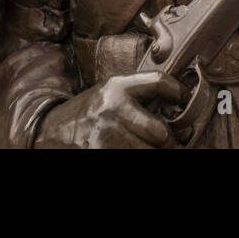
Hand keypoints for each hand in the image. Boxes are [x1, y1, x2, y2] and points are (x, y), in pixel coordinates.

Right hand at [34, 72, 186, 148]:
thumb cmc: (89, 111)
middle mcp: (113, 108)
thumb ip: (137, 94)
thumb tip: (177, 105)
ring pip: (151, 152)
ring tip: (145, 147)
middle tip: (165, 142)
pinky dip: (138, 155)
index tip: (186, 99)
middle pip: (161, 131)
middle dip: (166, 141)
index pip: (158, 81)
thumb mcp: (110, 93)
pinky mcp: (102, 152)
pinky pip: (135, 158)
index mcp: (117, 87)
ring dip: (152, 152)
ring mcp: (107, 134)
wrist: (52, 130)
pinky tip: (131, 149)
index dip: (178, 91)